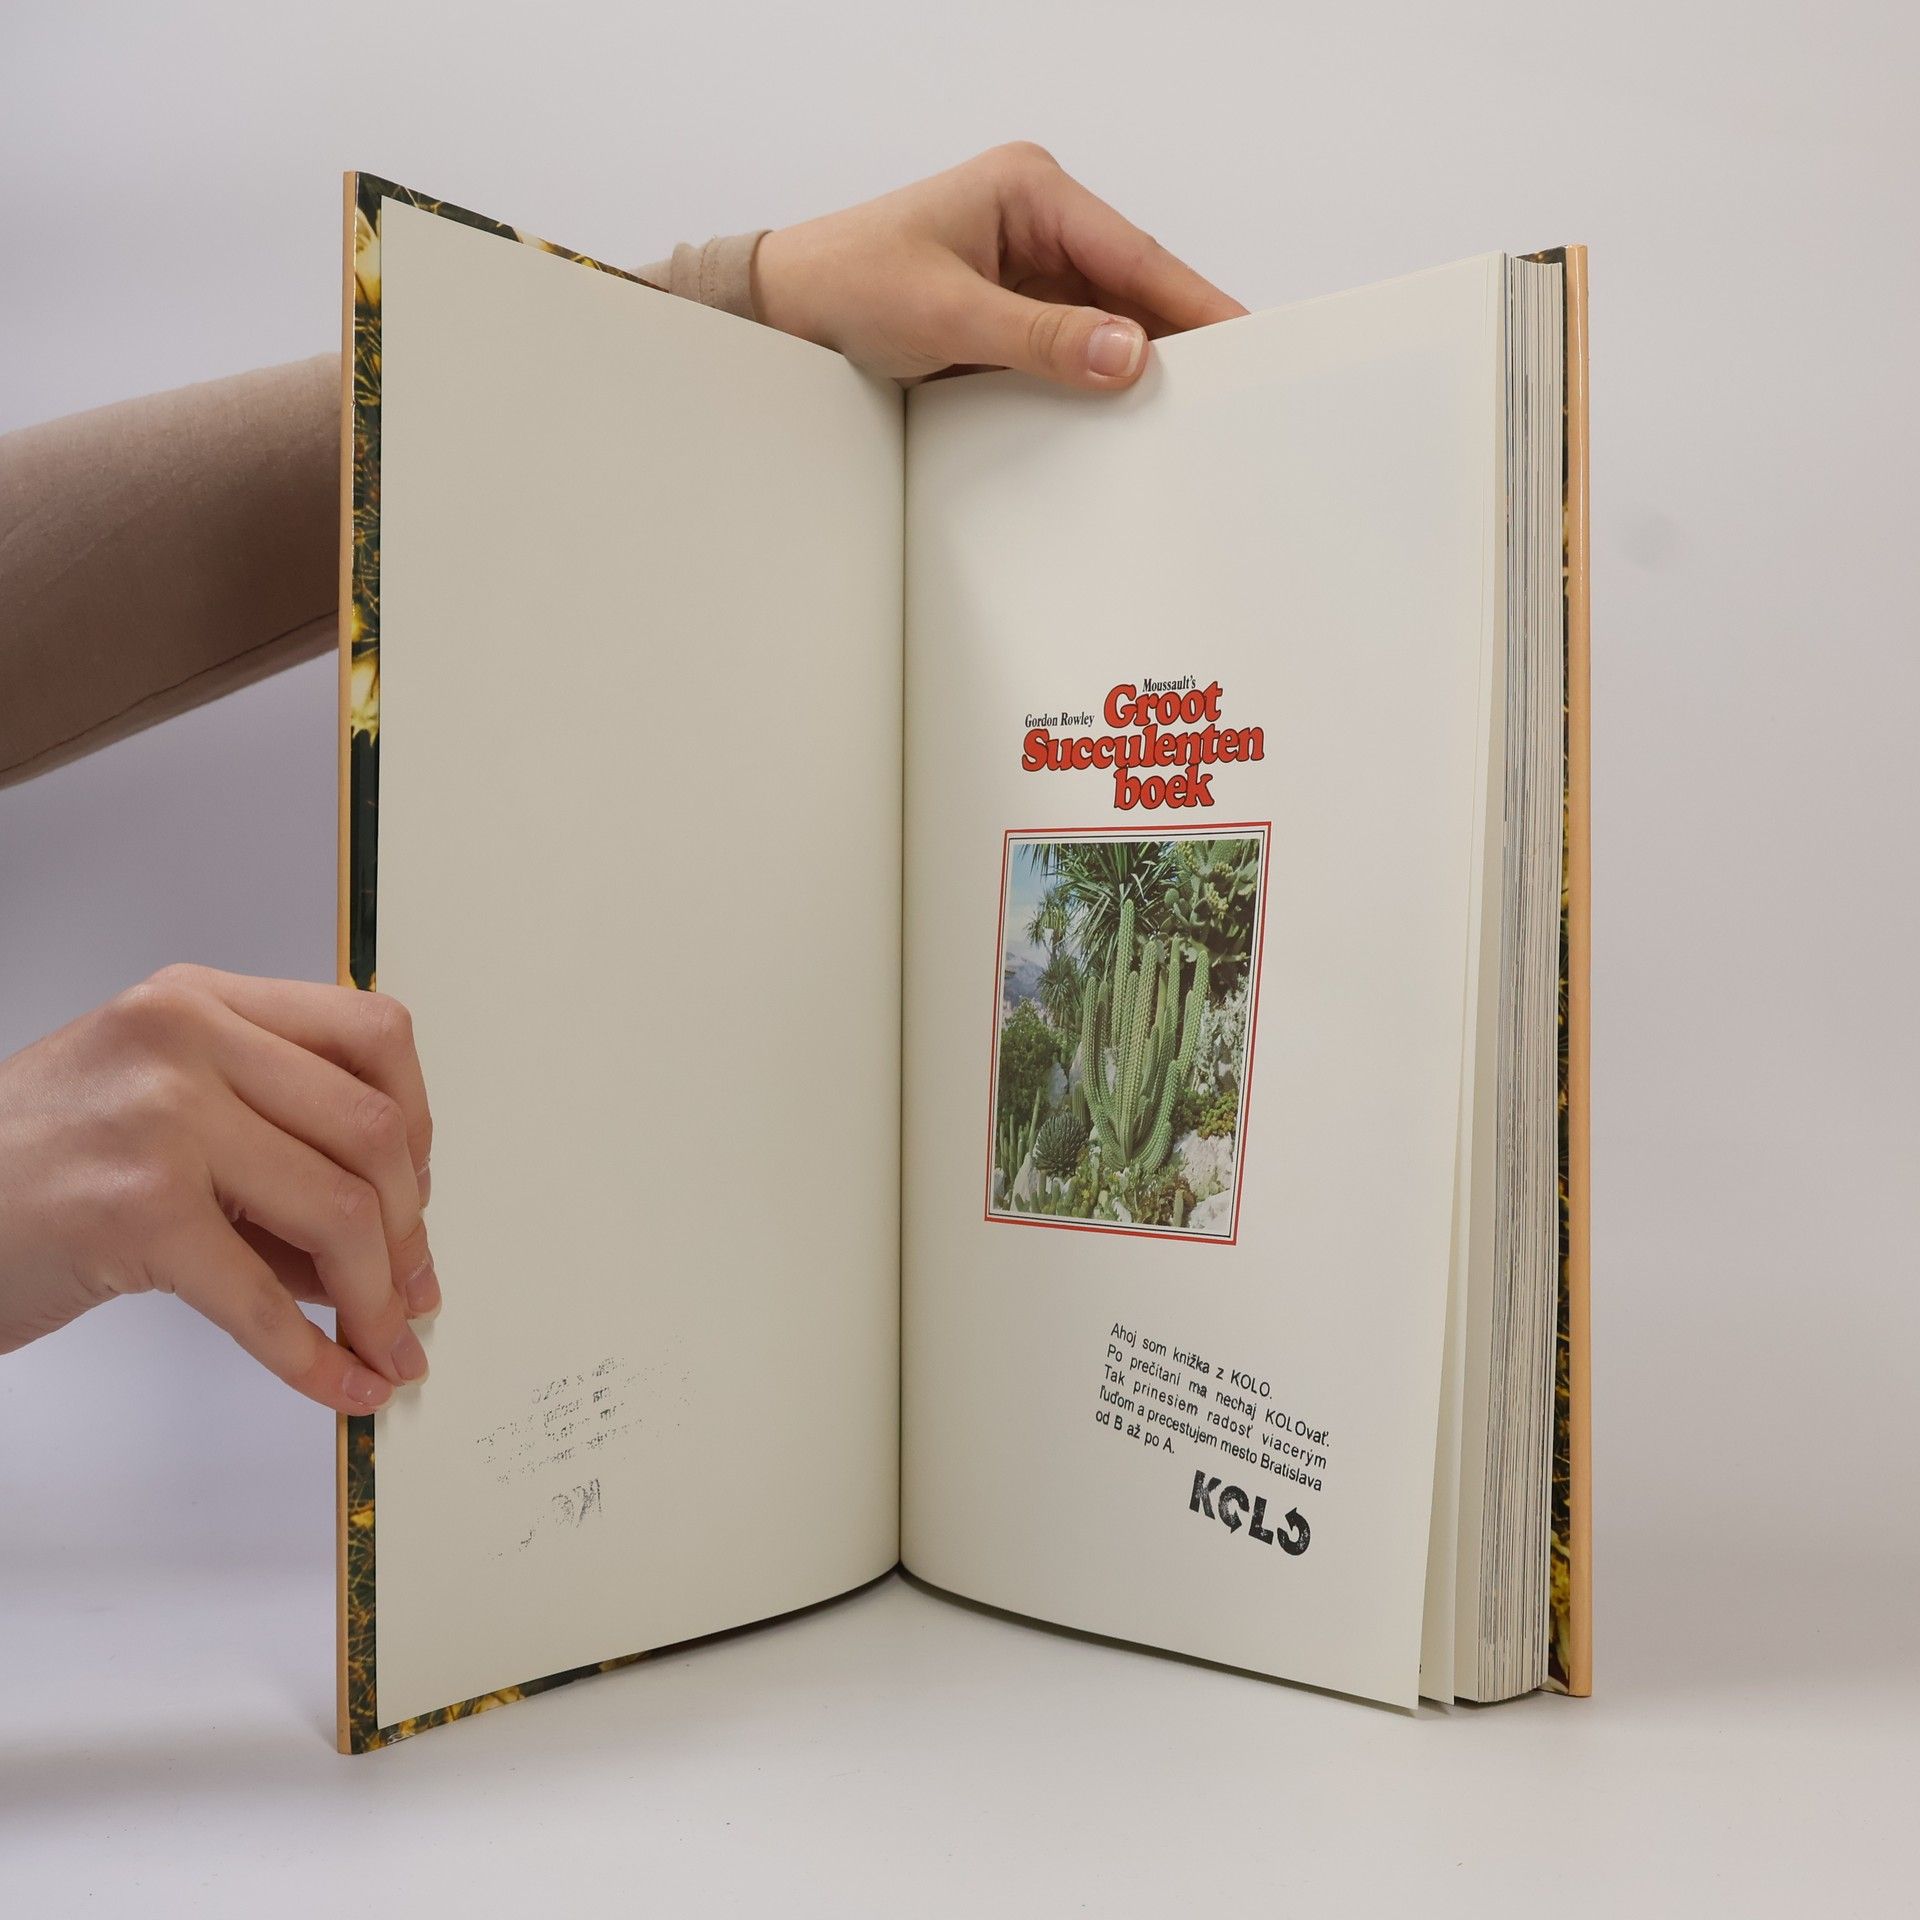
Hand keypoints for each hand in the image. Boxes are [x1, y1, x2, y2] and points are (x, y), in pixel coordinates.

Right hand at [0, 965, 436, 1411]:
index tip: (413, 1195)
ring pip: (340, 1209)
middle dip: (408, 1230)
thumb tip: (399, 1257)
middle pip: (373, 1130)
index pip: (371, 1035)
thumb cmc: (28, 1170)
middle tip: (411, 1293)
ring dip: (379, 1299)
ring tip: (386, 1347)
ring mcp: (162, 1119)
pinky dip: (315, 1359)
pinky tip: (340, 1388)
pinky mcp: (137, 1210)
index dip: (417, 1125)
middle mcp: (186, 1039)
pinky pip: (263, 1299)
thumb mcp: (160, 1118)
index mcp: (200, 1001)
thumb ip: (274, 1159)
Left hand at [752, 142, 1244, 390]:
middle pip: (1132, 286)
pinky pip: (1075, 345)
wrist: (784, 313)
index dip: (1193, 301)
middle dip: (1176, 337)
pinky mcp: (1012, 311)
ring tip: (1190, 413)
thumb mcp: (947, 314)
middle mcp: (1037, 222)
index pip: (1134, 253)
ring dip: (1137, 364)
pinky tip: (1126, 413)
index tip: (1245, 338)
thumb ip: (1041, 337)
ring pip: (1108, 320)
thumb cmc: (846, 285)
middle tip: (1233, 391)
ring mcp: (1027, 268)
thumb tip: (1127, 354)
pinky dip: (1099, 377)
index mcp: (1029, 191)